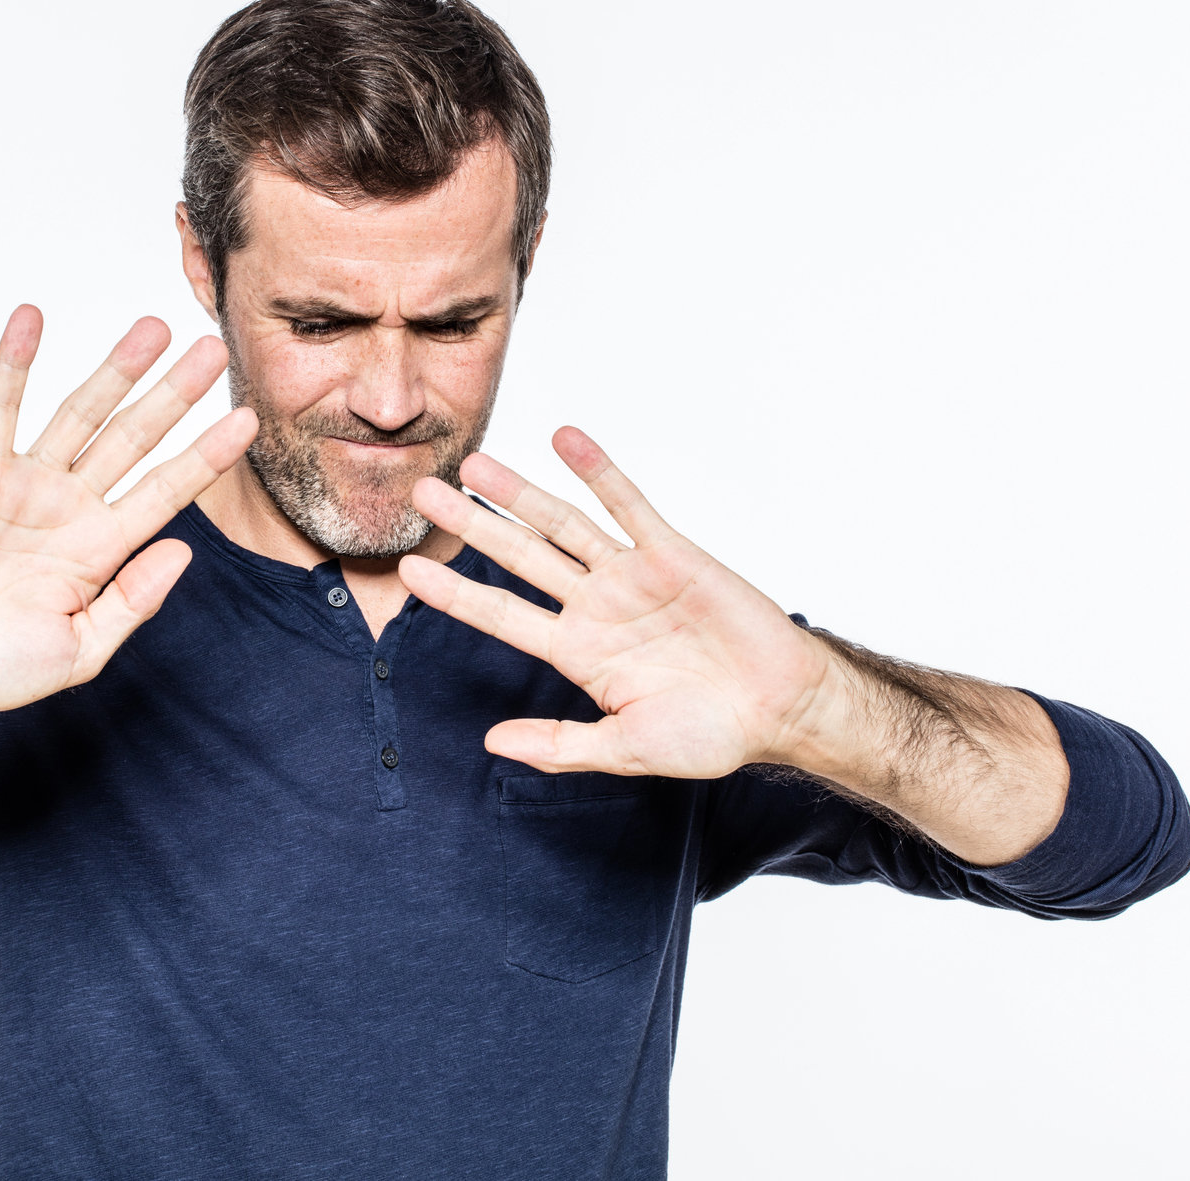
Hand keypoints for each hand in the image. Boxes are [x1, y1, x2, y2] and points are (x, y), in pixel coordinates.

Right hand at [0, 305, 257, 713]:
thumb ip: (131, 603)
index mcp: (104, 546)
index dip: (207, 455)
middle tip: (212, 350)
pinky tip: (32, 321)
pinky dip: (15, 364)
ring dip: (115, 369)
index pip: (168, 490)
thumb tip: (180, 554)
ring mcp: (29, 484)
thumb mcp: (81, 650)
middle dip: (174, 394)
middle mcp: (73, 506)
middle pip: (135, 438)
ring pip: (82, 414)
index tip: (247, 421)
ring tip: (153, 329)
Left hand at [399, 427, 832, 778]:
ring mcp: (630, 576)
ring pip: (562, 525)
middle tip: (422, 494)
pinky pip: (628, 504)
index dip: (457, 594)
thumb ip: (562, 745)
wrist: (780, 708)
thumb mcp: (627, 749)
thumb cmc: (710, 734)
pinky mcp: (671, 552)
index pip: (503, 615)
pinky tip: (564, 439)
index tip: (408, 571)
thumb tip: (491, 745)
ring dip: (519, 492)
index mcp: (578, 653)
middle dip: (471, 526)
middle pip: (520, 557)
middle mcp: (595, 607)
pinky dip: (597, 470)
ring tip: (474, 463)